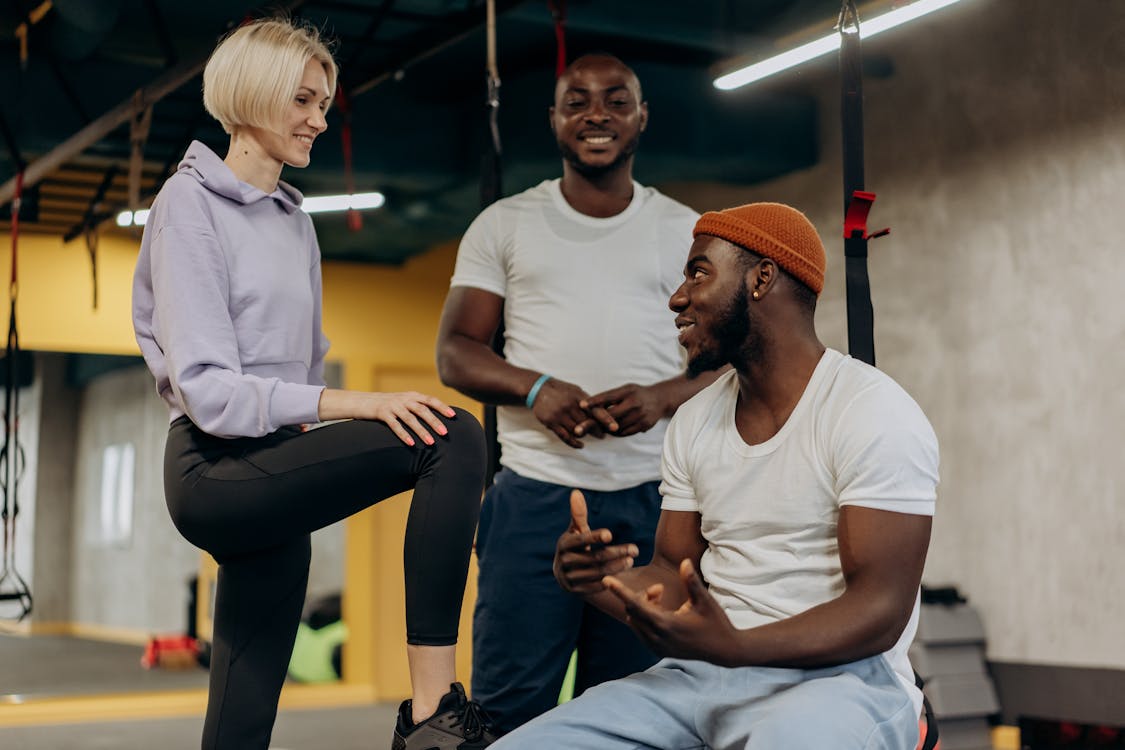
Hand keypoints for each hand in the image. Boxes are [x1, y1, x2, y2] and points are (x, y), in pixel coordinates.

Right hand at [319, 389, 455, 446]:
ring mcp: (392, 405)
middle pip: (422, 410)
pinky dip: (404, 435)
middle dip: (435, 421)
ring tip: (431, 442)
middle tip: (445, 433)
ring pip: (410, 418)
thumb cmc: (386, 406)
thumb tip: (436, 420)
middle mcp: (403, 399)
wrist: (360, 401)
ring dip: (421, 431)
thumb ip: (417, 408)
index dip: (442, 407)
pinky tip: (411, 444)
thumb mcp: (403, 403)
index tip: (453, 416)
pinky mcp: (381, 413)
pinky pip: (395, 425)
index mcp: (411, 396)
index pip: (430, 400)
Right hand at [531, 377, 604, 447]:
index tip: (615, 427)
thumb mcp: (576, 390)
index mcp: (578, 396)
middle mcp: (570, 406)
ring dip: (585, 435)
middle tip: (603, 435)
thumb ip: (587, 401)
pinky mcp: (551, 422)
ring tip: (592, 437)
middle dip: (597, 430)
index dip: (606, 419)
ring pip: (577, 430)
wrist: (538, 389)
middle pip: (587, 422)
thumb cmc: (561, 390)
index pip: (595, 409)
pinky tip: (580, 444)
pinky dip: (574, 442)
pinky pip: (565, 436)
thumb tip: (602, 410)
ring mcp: (560, 414)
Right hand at [553, 490, 638, 594]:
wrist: (564, 571)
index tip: (610, 534)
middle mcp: (563, 562)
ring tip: (632, 560)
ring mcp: (568, 578)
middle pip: (593, 557)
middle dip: (616, 553)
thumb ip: (578, 513)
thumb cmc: (576, 545)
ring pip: (596, 572)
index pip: (580, 540)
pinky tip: (623, 573)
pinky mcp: (575, 591)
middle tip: (634, 549)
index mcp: (564, 544)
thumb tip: (576, 492)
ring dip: (617, 567)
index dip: (594, 537)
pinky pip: (594, 587)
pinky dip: (609, 580)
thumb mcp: (576, 530)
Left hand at [575, 383, 669, 437]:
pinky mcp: (643, 426)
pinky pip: (624, 433)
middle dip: (593, 423)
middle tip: (578, 429)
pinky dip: (615, 432)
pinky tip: (612, 429)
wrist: (660, 399)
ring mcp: (639, 416)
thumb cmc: (637, 393)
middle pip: (610, 416)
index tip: (582, 405)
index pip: (608, 396)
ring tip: (596, 427)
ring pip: (616, 427)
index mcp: (628, 392)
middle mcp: (634, 403)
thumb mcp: (625, 389)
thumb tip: (591, 405)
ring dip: (604, 429)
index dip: (595, 401)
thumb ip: (610, 397)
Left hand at [603, 559, 739, 664]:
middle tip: (659, 588)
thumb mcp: (705, 601)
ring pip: (634, 621)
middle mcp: (657, 638)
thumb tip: (684, 561)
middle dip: (640, 596)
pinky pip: (640, 630)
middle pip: (632, 611)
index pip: (636, 605)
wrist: (723, 650)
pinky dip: (643, 617)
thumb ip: (691, 582)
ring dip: (641, 607)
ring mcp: (656, 646)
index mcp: (666, 625)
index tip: (606, 580)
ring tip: (661, 597)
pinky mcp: (658, 650)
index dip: (620, 591)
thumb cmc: (715, 622)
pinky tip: (659, 609)